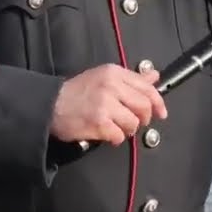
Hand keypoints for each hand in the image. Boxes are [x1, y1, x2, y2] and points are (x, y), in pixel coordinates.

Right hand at [49, 64, 166, 145]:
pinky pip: (119, 135)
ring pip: (133, 123)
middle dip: (143, 118)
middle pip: (144, 106)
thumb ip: (130, 78)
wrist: (50, 105)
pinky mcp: (99, 122)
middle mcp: (111, 86)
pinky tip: (106, 133)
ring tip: (116, 127)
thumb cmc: (76, 92)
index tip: (161, 112)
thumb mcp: (103, 77)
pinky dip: (115, 138)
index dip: (158, 102)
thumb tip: (154, 76)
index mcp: (113, 73)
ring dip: (127, 129)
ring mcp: (105, 104)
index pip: (147, 87)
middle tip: (134, 122)